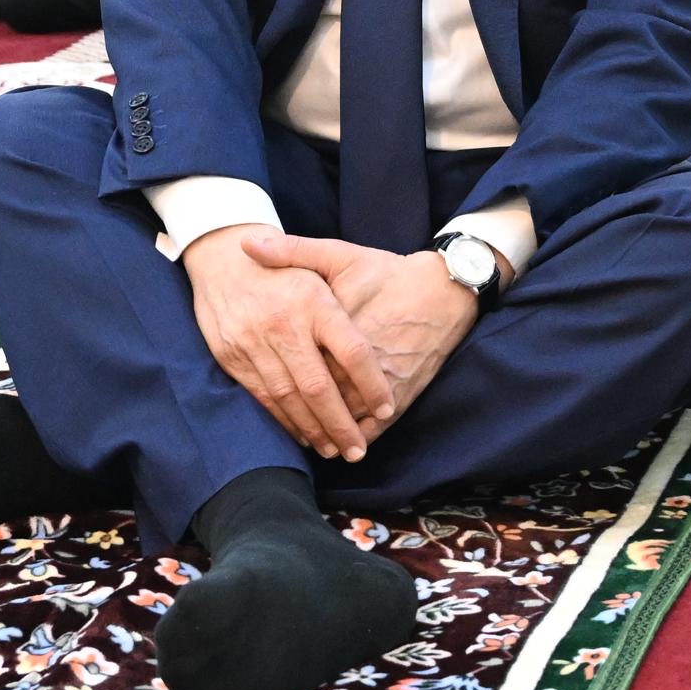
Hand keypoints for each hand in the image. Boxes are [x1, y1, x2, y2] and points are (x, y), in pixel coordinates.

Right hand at [181, 225, 381, 463]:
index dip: (372, 384)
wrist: (221, 258)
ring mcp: (255, 342)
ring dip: (313, 429)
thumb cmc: (283, 269)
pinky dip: (283, 420)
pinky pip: (262, 396)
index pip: (352, 351)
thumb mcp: (320, 261)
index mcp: (314, 301)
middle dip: (340, 424)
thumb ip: (351, 299)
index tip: (386, 409)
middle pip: (318, 386)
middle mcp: (285, 324)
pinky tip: (301, 434)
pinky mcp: (233, 357)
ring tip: (334, 449)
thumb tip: (382, 338)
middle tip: (357, 450)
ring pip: (289, 398)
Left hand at [245, 232, 476, 432]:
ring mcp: (387, 376)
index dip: (278, 376)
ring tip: (306, 443)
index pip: (303, 357)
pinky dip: (359, 436)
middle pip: (324, 392)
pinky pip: (379, 423)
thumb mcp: (340, 254)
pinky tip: (342, 446)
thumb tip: (246, 243)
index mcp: (341, 322)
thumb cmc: (387, 272)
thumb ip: (292, 251)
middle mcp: (364, 354)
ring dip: (327, 431)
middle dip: (300, 412)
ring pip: (349, 413)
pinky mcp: (405, 389)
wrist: (444, 288)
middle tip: (276, 424)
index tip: (258, 382)